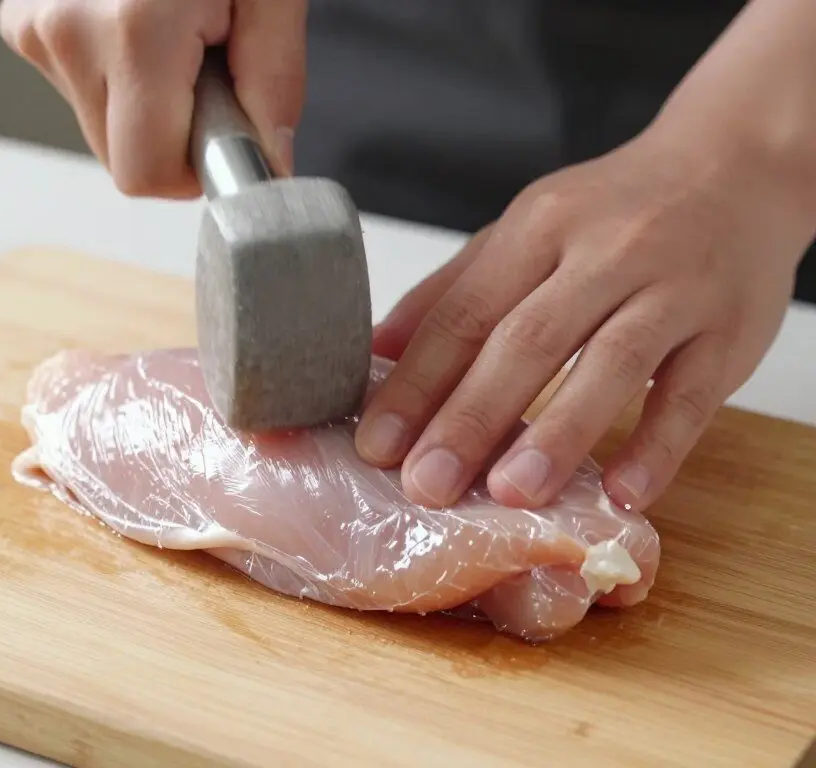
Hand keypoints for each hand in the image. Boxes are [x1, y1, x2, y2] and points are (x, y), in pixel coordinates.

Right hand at [0, 0, 306, 196]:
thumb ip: (274, 82)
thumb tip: (267, 163)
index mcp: (133, 30)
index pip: (146, 174)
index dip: (195, 169)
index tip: (227, 129)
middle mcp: (67, 33)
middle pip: (124, 160)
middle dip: (174, 136)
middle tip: (207, 66)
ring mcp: (36, 26)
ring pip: (102, 128)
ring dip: (148, 105)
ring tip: (175, 31)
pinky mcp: (24, 22)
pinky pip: (81, 89)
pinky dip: (118, 76)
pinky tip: (140, 22)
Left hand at [356, 128, 814, 511]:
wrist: (735, 166)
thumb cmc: (615, 212)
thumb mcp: (525, 230)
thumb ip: (453, 290)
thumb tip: (376, 351)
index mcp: (539, 227)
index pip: (467, 312)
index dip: (417, 381)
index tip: (378, 443)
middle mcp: (605, 252)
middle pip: (529, 340)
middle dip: (471, 417)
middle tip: (426, 484)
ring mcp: (673, 290)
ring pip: (612, 364)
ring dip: (558, 433)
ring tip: (510, 494)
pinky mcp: (729, 330)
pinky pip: (692, 394)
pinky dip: (658, 447)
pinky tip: (623, 494)